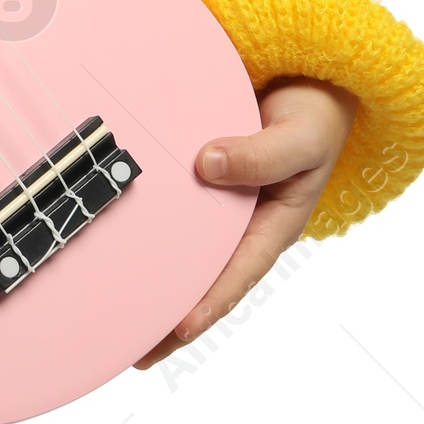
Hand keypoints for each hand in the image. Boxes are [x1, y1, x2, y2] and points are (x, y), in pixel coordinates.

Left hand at [133, 75, 357, 368]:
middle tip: (129, 346)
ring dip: (150, 273)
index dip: (207, 306)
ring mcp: (216, 197)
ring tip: (110, 307)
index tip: (176, 332)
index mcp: (271, 224)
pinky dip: (146, 221)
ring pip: (180, 244)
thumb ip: (262, 154)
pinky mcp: (195, 173)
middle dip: (169, 312)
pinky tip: (114, 234)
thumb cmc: (313, 114)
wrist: (309, 78)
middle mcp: (239, 219)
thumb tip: (207, 164)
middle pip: (200, 273)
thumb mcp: (301, 138)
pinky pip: (169, 202)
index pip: (235, 274)